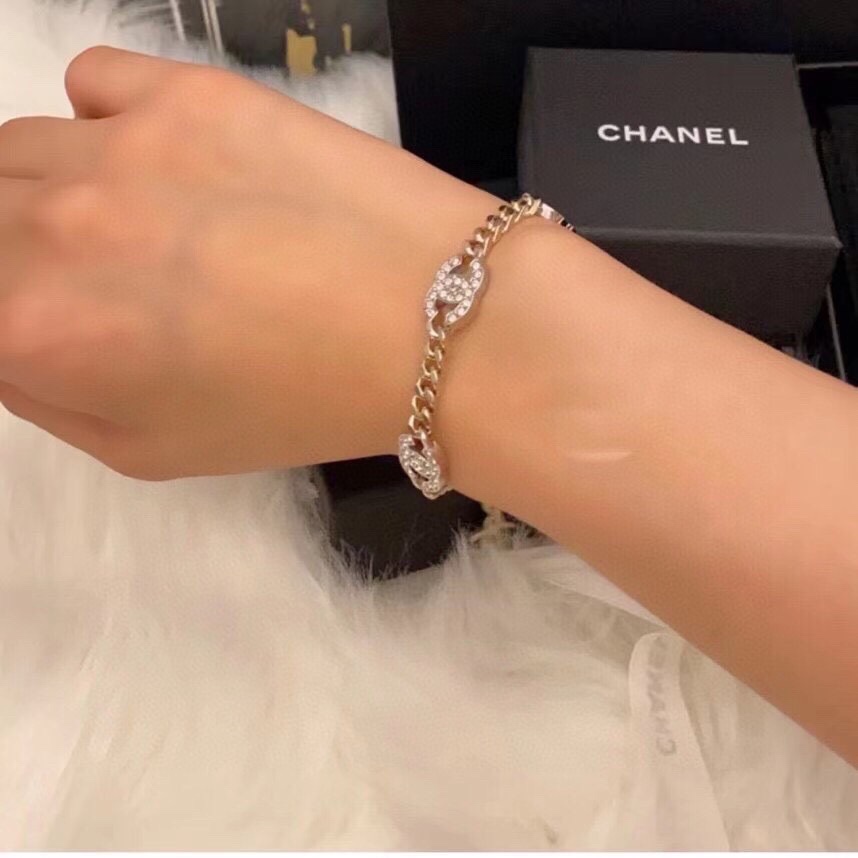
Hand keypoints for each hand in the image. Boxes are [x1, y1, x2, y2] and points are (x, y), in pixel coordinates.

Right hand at [0, 47, 499, 477]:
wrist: (432, 323)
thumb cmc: (302, 405)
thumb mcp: (153, 449)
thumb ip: (45, 395)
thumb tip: (6, 338)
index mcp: (38, 331)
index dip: (10, 317)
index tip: (45, 318)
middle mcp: (53, 227)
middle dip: (16, 259)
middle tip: (95, 286)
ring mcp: (120, 145)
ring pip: (20, 151)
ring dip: (52, 194)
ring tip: (137, 230)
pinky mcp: (189, 92)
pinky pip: (94, 83)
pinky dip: (105, 122)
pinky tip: (161, 165)